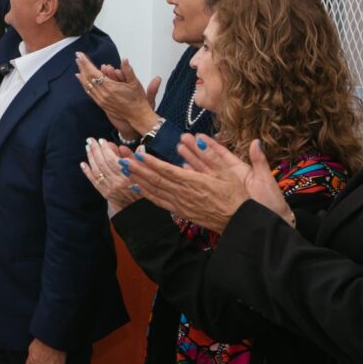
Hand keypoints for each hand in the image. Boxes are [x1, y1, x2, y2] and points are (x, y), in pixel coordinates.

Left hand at [75, 53, 160, 136]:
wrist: (137, 116)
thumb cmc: (137, 100)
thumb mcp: (135, 83)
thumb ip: (128, 71)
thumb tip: (124, 60)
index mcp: (110, 87)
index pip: (94, 72)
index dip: (86, 63)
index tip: (80, 55)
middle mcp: (103, 94)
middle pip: (88, 78)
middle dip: (82, 66)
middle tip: (78, 56)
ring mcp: (101, 100)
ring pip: (87, 85)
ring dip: (82, 74)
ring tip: (78, 65)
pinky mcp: (101, 104)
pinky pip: (90, 93)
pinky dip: (84, 84)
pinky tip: (81, 79)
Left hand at [80, 138, 139, 213]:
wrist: (139, 207)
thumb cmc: (144, 187)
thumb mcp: (146, 173)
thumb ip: (140, 161)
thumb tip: (139, 148)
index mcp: (128, 176)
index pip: (112, 159)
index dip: (105, 149)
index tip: (102, 140)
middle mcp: (117, 182)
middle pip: (102, 163)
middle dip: (95, 150)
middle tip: (90, 140)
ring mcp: (110, 189)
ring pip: (97, 171)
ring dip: (91, 157)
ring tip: (88, 147)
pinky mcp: (105, 193)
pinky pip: (94, 181)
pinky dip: (87, 172)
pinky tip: (83, 163)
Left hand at [118, 136, 250, 233]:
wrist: (240, 223)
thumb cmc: (238, 197)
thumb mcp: (231, 173)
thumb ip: (214, 156)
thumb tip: (200, 140)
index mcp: (195, 183)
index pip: (168, 171)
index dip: (151, 163)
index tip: (137, 154)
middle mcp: (184, 194)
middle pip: (156, 180)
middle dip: (138, 169)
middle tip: (122, 159)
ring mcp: (181, 204)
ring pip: (155, 190)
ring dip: (138, 179)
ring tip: (124, 169)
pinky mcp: (181, 212)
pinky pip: (160, 202)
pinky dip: (146, 194)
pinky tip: (136, 187)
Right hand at [178, 134, 293, 226]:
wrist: (268, 224)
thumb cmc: (271, 202)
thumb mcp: (265, 179)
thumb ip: (259, 160)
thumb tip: (256, 141)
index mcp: (240, 170)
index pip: (221, 154)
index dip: (210, 145)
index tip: (198, 136)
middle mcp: (228, 178)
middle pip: (208, 161)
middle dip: (195, 150)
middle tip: (183, 139)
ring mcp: (221, 188)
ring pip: (203, 172)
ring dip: (191, 162)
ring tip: (179, 150)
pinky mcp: (217, 198)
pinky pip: (202, 186)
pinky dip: (192, 178)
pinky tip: (183, 171)